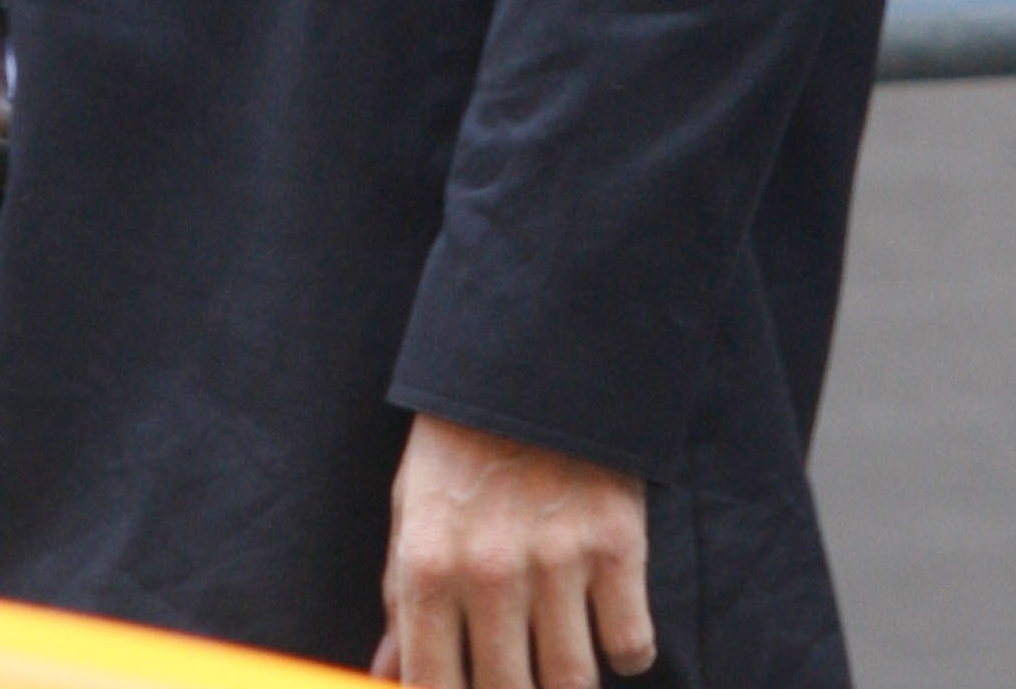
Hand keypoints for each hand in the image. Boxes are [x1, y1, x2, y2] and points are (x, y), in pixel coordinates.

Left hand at [376, 415, 654, 688]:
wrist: (528, 359)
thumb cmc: (459, 444)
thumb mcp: (412, 509)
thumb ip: (400, 598)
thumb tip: (384, 674)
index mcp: (428, 565)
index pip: (432, 686)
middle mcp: (489, 571)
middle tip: (518, 673)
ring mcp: (557, 560)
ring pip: (572, 685)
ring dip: (566, 681)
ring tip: (558, 654)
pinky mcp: (616, 544)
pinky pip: (631, 647)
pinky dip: (624, 651)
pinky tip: (605, 623)